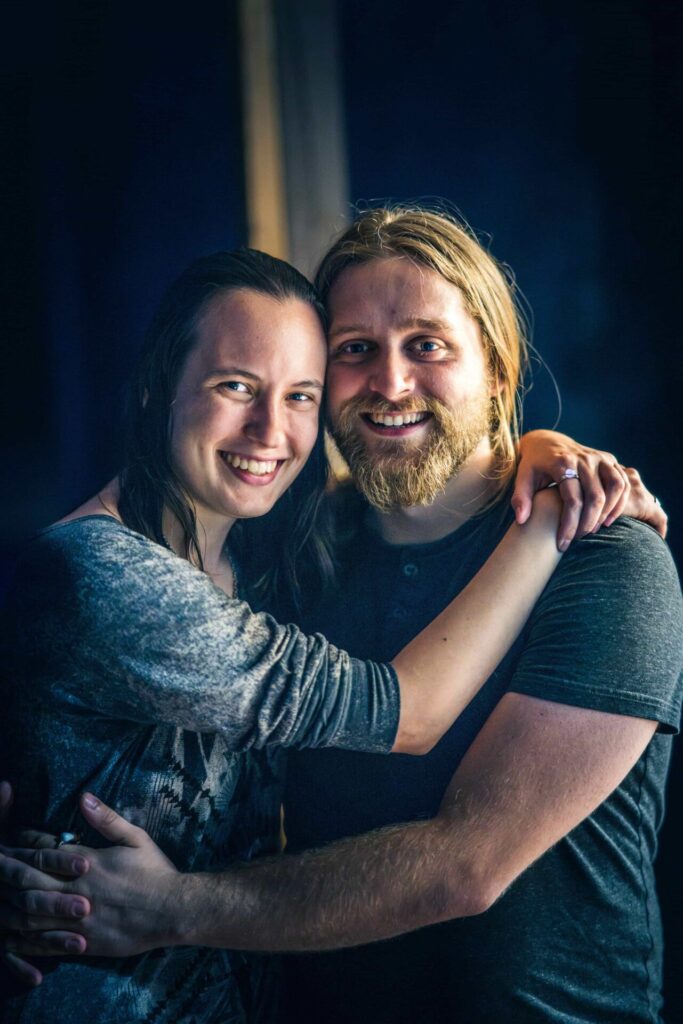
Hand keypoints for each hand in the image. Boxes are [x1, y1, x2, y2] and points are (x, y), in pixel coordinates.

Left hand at [0, 793, 179, 959]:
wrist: (173, 910)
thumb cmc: (156, 872)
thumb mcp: (136, 838)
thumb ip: (107, 819)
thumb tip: (84, 797)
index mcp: (87, 861)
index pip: (45, 850)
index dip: (23, 845)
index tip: (8, 840)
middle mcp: (77, 889)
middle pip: (30, 879)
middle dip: (6, 870)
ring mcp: (77, 918)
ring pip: (31, 912)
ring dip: (8, 904)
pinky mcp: (82, 943)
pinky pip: (45, 943)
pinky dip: (24, 940)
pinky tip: (11, 937)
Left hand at [513, 430, 664, 548]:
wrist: (547, 442)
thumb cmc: (534, 465)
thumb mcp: (522, 478)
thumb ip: (520, 498)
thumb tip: (522, 520)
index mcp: (562, 463)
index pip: (572, 500)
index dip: (569, 525)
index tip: (562, 544)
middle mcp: (584, 458)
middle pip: (595, 496)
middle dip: (588, 523)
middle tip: (578, 539)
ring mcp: (599, 457)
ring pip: (615, 487)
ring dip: (607, 513)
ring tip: (593, 530)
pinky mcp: (609, 459)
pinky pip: (623, 482)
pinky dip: (620, 503)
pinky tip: (608, 520)